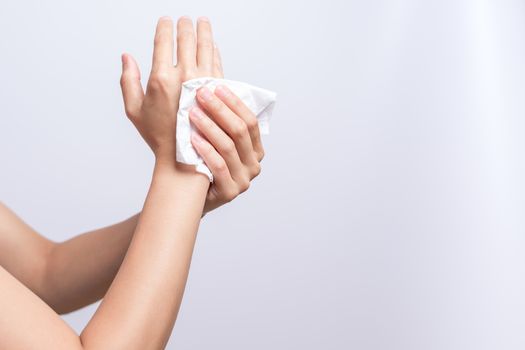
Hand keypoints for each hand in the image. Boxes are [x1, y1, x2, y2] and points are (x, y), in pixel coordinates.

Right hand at [120, 16, 221, 165]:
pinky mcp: (217, 90)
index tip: (166, 20)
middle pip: (187, 40)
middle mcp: (184, 77)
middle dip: (186, 25)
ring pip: (206, 47)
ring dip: (204, 31)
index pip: (164, 42)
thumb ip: (128, 81)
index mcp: (161, 79)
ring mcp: (203, 82)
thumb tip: (126, 57)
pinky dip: (215, 51)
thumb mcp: (134, 110)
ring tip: (203, 22)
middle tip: (186, 19)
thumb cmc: (159, 136)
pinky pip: (218, 63)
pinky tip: (213, 45)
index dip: (165, 27)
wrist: (186, 156)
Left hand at [190, 85, 264, 213]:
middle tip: (201, 94)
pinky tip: (193, 138)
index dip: (234, 102)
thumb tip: (216, 83)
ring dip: (209, 126)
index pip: (250, 120)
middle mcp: (254, 164)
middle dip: (220, 109)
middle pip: (240, 131)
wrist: (191, 195)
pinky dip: (206, 150)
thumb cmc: (202, 161)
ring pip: (229, 147)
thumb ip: (222, 120)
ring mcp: (244, 180)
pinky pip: (218, 166)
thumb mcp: (217, 139)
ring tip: (192, 112)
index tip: (216, 85)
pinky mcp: (230, 192)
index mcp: (255, 149)